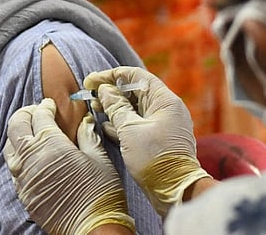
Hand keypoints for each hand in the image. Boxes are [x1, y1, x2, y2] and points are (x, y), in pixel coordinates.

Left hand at [4, 98, 133, 234]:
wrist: (92, 228)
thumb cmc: (100, 192)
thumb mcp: (100, 158)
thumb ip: (87, 136)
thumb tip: (83, 121)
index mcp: (51, 145)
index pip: (39, 116)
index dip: (45, 106)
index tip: (51, 105)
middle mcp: (31, 159)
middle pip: (16, 126)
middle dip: (25, 115)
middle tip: (37, 113)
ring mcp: (23, 178)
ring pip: (10, 148)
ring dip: (19, 135)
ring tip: (32, 134)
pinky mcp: (23, 194)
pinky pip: (13, 169)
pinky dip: (19, 157)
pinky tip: (32, 158)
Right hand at [85, 67, 212, 215]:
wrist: (175, 190)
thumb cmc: (155, 159)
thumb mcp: (130, 130)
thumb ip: (116, 107)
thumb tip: (105, 90)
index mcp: (165, 101)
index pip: (136, 76)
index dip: (112, 75)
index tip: (92, 81)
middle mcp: (166, 109)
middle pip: (136, 91)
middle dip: (112, 91)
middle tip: (90, 94)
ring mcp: (163, 124)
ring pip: (136, 108)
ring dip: (115, 107)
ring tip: (94, 107)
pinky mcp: (159, 139)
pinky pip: (138, 124)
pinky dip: (122, 123)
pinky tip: (105, 126)